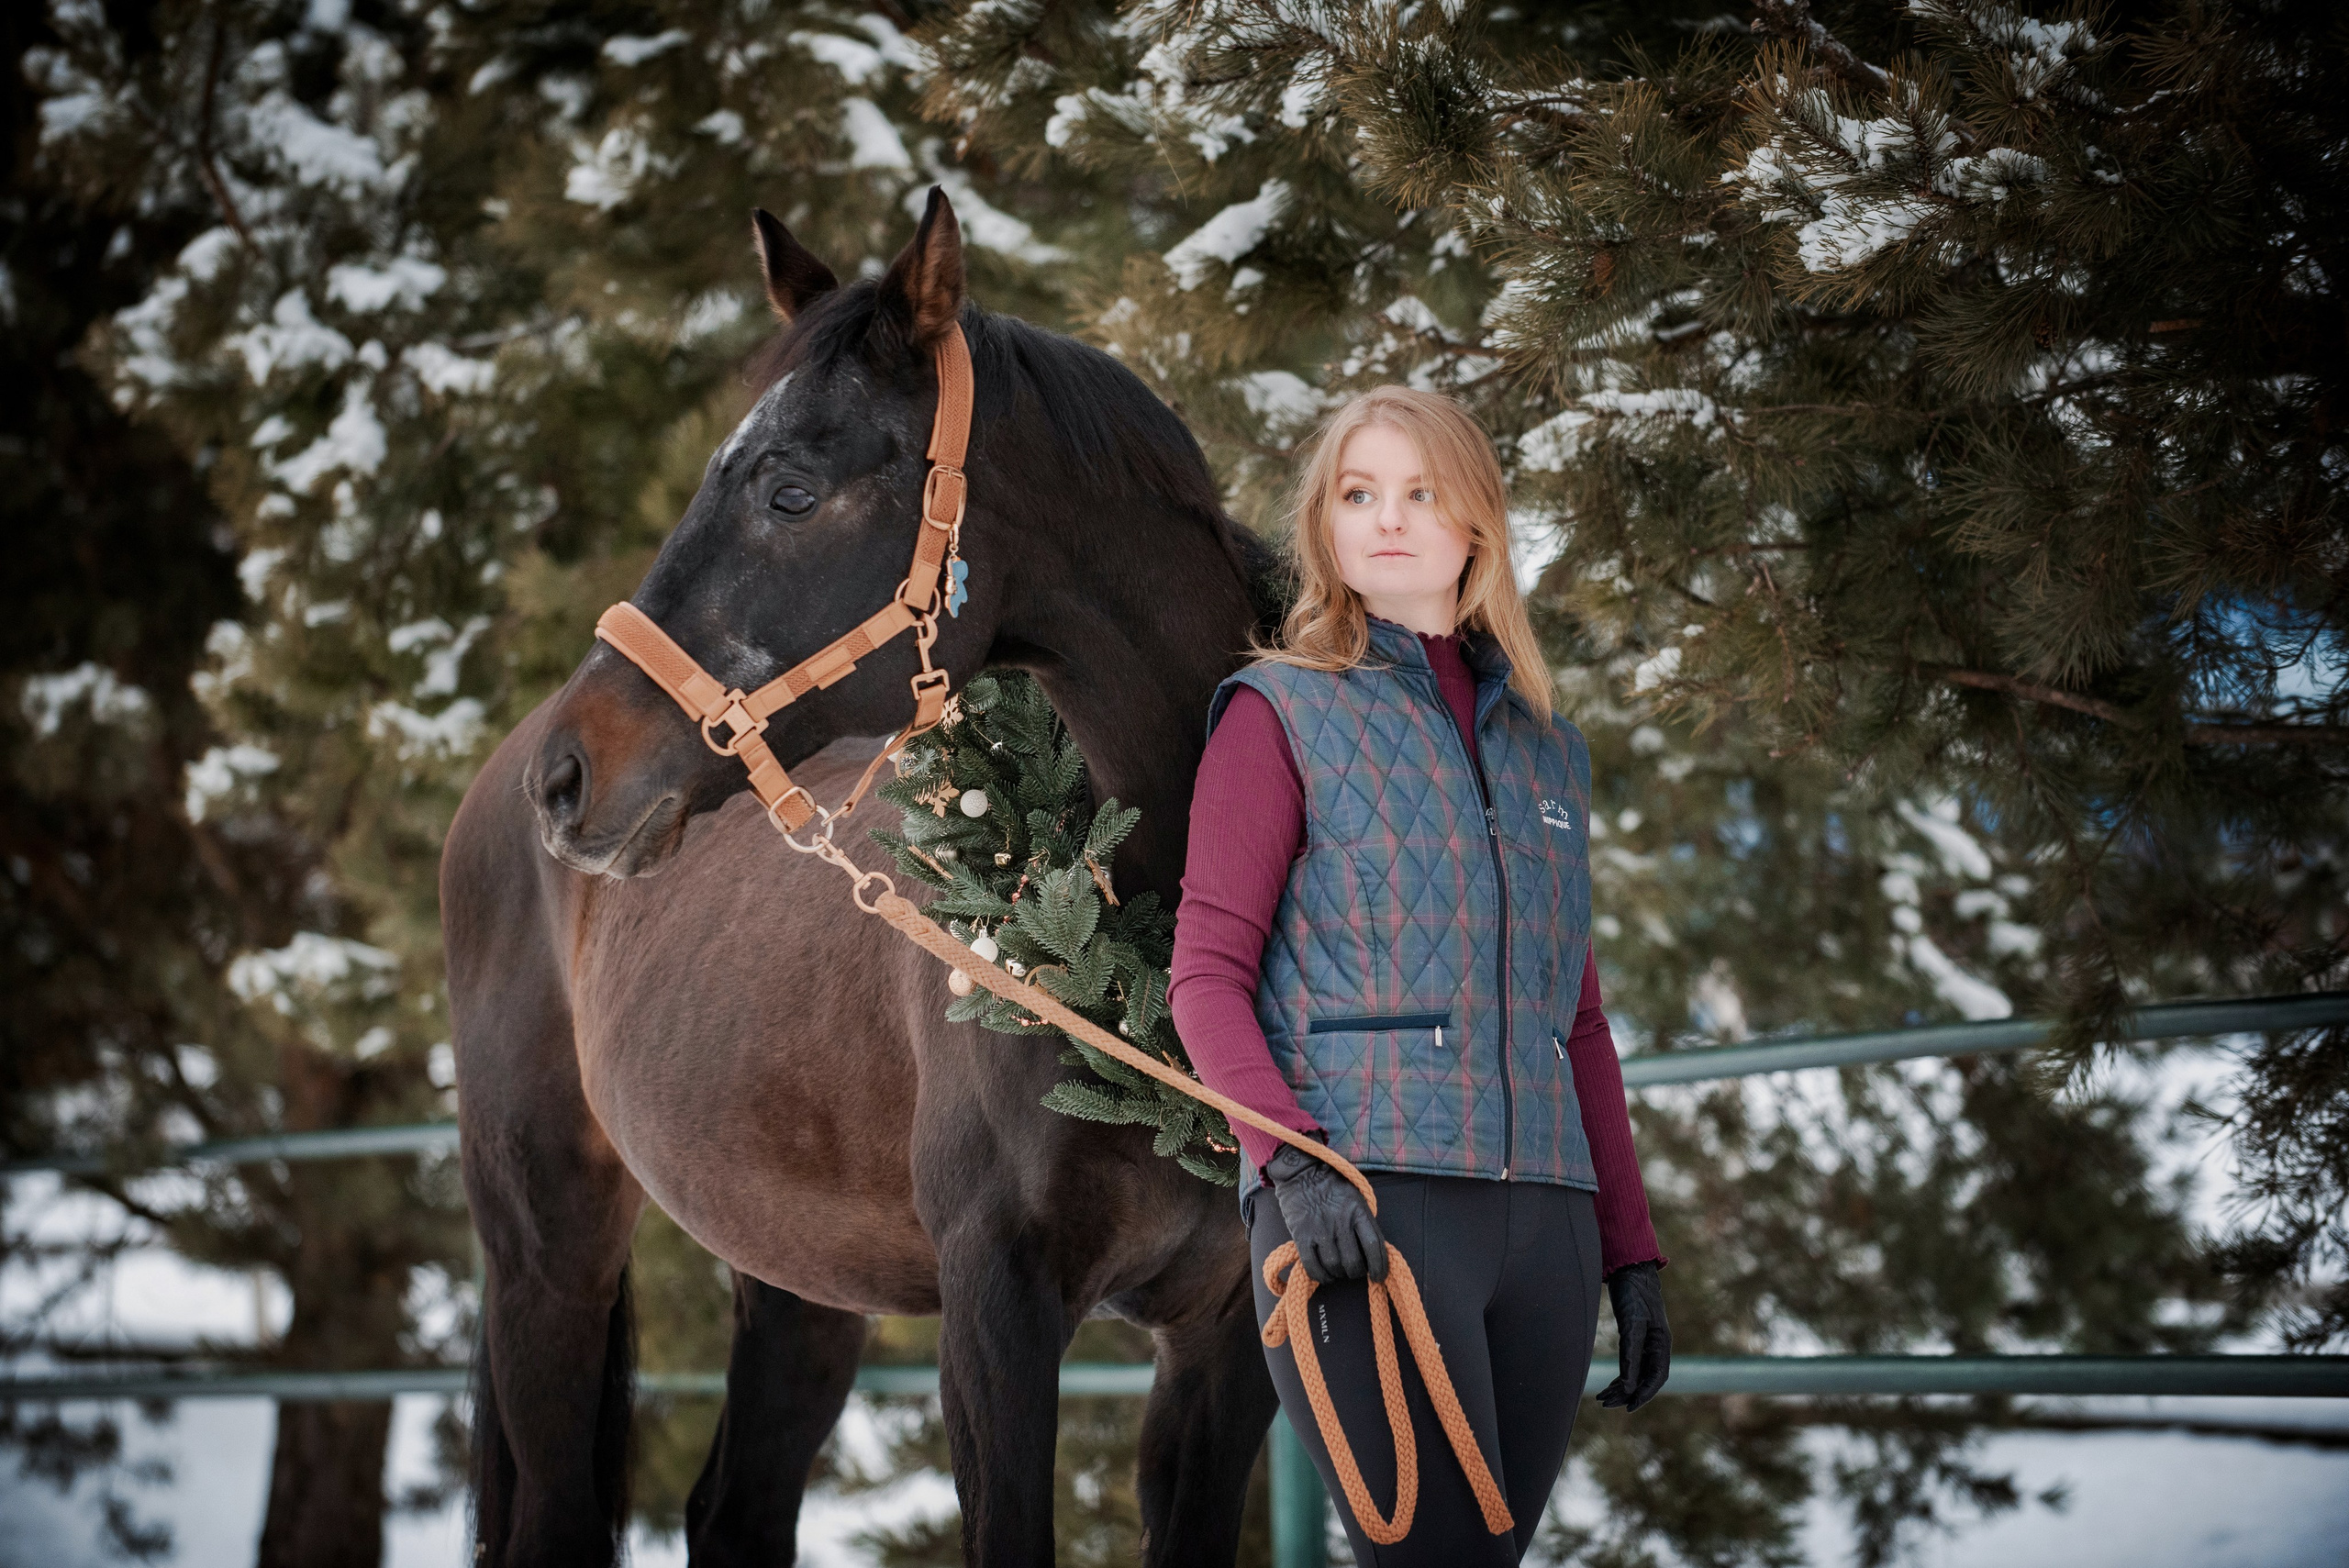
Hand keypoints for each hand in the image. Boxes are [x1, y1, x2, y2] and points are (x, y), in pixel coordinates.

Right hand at [1264, 1142, 1387, 1283]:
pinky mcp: (1302, 1236)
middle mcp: (1341, 1222)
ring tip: (1339, 1272)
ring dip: (1339, 1274)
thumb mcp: (1356, 1197)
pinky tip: (1325, 1275)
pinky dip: (1321, 1276)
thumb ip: (1364, 1222)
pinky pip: (1312, 1266)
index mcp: (1358, 1211)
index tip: (1379, 1276)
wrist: (1302, 1172)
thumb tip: (1373, 1251)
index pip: (1374, 1246)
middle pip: (1354, 1261)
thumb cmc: (1332, 1185)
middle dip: (1356, 1272)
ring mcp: (1320, 1230)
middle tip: (1354, 1271)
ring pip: (1334, 1266)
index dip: (1379, 1267)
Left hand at [1597, 1260, 1669, 1411]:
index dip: (1644, 1395)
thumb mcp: (1632, 1324)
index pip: (1656, 1378)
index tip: (1628, 1407)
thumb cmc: (1634, 1294)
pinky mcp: (1634, 1337)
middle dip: (1626, 1393)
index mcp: (1661, 1344)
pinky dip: (1620, 1376)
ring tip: (1602, 1398)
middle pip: (1644, 1379)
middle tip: (1605, 1403)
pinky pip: (1630, 1364)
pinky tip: (1609, 1384)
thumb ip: (1630, 1355)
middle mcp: (1656, 1346)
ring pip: (1636, 1374)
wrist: (1629, 1268)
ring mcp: (1646, 1342)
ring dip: (1621, 1387)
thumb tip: (1627, 1386)